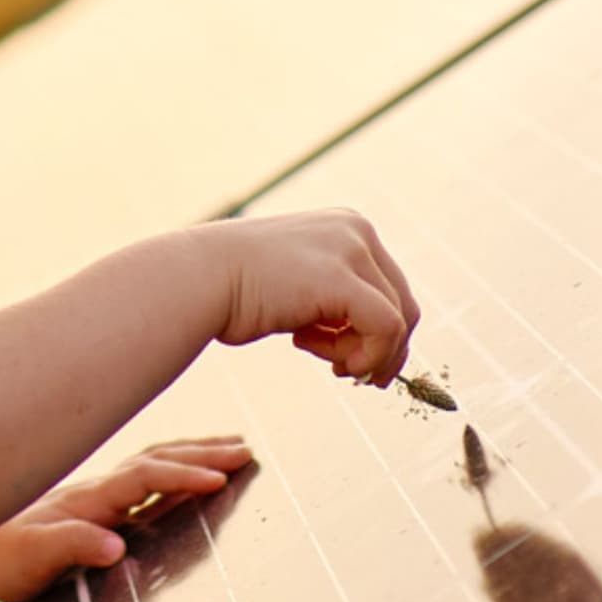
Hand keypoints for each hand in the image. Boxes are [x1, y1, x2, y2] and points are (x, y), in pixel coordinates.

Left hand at [0, 437, 254, 601]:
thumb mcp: (27, 565)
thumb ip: (70, 549)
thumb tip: (116, 546)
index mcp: (86, 502)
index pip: (145, 478)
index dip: (184, 476)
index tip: (224, 477)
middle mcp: (93, 490)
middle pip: (156, 458)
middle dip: (203, 453)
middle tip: (247, 450)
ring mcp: (92, 493)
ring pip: (151, 460)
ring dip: (192, 452)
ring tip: (231, 446)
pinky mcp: (89, 503)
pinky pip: (141, 474)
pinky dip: (171, 464)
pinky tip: (182, 468)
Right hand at [211, 208, 417, 384]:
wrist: (198, 281)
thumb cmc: (237, 291)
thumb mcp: (300, 285)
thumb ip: (336, 300)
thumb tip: (370, 342)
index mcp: (348, 227)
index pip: (392, 288)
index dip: (380, 333)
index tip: (351, 360)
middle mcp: (356, 230)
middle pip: (404, 304)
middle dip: (382, 349)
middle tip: (352, 374)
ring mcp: (351, 249)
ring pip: (397, 320)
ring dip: (366, 355)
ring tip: (326, 363)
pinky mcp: (341, 279)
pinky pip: (385, 328)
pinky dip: (368, 356)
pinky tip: (328, 362)